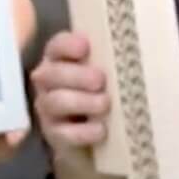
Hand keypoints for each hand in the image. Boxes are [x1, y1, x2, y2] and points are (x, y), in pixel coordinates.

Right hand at [28, 30, 109, 167]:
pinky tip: (101, 129)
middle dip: (77, 76)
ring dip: (82, 102)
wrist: (88, 133)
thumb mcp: (102, 70)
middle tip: (100, 80)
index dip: (68, 45)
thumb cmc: (98, 90)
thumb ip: (107, 58)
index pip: (57, 46)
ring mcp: (47, 108)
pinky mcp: (53, 134)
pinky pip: (64, 133)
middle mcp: (47, 81)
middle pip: (53, 73)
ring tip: (104, 103)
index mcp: (58, 58)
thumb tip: (131, 50)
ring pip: (56, 102)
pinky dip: (83, 132)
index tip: (85, 47)